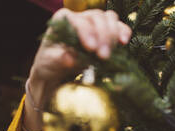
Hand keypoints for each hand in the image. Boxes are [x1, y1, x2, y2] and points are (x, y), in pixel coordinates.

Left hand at [22, 9, 131, 130]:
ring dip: (113, 34)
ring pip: (109, 18)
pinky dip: (122, 31)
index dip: (87, 32)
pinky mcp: (104, 32)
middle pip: (97, 17)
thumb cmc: (50, 63)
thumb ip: (60, 59)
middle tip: (103, 56)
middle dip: (103, 36)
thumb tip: (71, 58)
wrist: (57, 69)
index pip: (79, 21)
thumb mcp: (50, 62)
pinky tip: (124, 42)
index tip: (91, 48)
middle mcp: (79, 16)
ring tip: (110, 53)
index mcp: (62, 19)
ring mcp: (93, 23)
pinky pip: (117, 26)